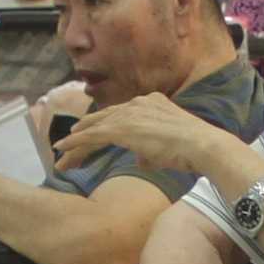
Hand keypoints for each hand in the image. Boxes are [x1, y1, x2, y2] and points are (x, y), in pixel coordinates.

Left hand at [58, 95, 247, 188]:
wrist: (202, 146)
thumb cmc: (192, 151)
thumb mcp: (169, 148)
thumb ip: (150, 152)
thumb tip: (141, 160)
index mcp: (151, 103)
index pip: (121, 116)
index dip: (103, 127)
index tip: (92, 137)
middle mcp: (138, 103)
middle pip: (105, 119)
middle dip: (85, 133)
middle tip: (68, 144)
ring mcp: (130, 114)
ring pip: (95, 128)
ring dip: (76, 142)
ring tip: (61, 152)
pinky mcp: (122, 128)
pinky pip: (92, 135)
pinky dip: (76, 143)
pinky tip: (63, 150)